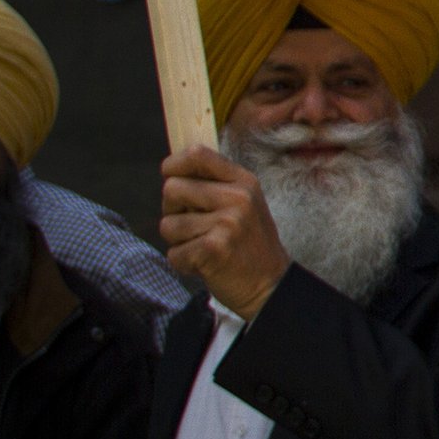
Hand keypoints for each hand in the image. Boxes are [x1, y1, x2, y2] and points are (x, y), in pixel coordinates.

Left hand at [158, 146, 289, 319]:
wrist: (271, 285)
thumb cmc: (248, 244)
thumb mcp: (243, 204)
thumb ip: (214, 184)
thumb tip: (171, 171)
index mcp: (243, 181)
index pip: (196, 154)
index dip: (173, 165)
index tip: (174, 179)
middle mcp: (238, 198)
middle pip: (171, 188)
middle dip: (173, 211)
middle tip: (197, 227)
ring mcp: (228, 223)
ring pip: (168, 224)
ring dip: (178, 241)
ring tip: (204, 247)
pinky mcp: (215, 249)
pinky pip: (174, 252)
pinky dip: (183, 263)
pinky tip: (204, 264)